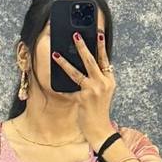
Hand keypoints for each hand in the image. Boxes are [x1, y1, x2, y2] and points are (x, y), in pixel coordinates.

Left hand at [51, 30, 115, 147]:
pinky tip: (52, 80)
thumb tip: (85, 65)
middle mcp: (102, 83)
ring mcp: (92, 91)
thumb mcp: (104, 93)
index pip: (105, 59)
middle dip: (82, 47)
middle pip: (91, 61)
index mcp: (109, 80)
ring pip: (76, 73)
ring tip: (56, 54)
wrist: (100, 129)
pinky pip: (69, 90)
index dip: (102, 46)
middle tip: (75, 35)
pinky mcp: (82, 98)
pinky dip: (61, 86)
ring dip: (64, 62)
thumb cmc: (99, 110)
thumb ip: (98, 79)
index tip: (98, 33)